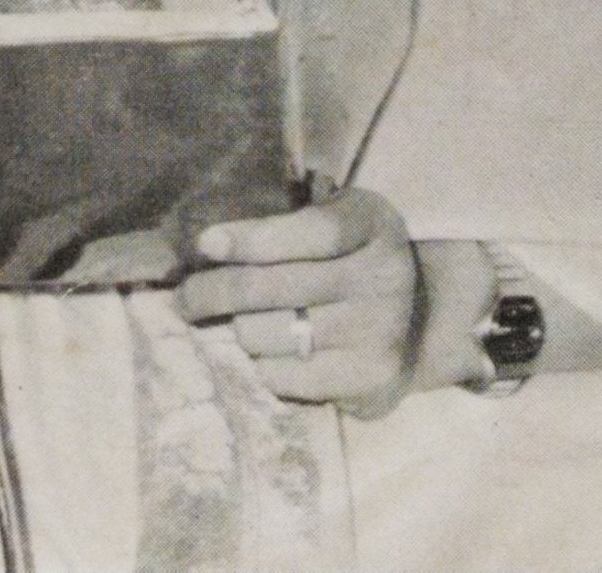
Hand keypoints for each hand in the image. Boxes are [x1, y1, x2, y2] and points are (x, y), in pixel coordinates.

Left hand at [175, 189, 424, 419]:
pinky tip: (261, 353)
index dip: (253, 239)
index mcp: (371, 224)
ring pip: (267, 335)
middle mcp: (383, 278)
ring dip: (237, 329)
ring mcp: (379, 334)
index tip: (204, 244)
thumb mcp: (335, 218)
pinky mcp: (369, 383)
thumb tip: (204, 245)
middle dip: (214, 292)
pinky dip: (260, 364)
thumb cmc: (349, 258)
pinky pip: (283, 376)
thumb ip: (285, 223)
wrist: (417, 323)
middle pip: (275, 287)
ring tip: (231, 323)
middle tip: (184, 297)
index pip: (311, 233)